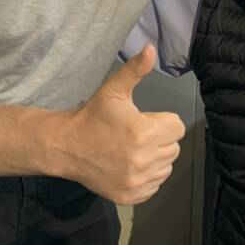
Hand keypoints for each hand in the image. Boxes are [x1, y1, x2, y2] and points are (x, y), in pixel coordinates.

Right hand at [62, 45, 184, 204]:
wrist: (66, 147)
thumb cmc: (93, 116)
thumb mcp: (113, 90)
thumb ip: (135, 71)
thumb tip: (151, 48)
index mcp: (144, 132)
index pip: (177, 127)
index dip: (162, 121)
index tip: (144, 120)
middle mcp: (144, 159)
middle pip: (174, 147)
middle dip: (159, 139)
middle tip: (136, 135)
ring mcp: (137, 181)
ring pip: (166, 167)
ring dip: (155, 158)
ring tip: (132, 150)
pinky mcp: (131, 196)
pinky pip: (155, 185)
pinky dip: (147, 177)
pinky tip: (129, 165)